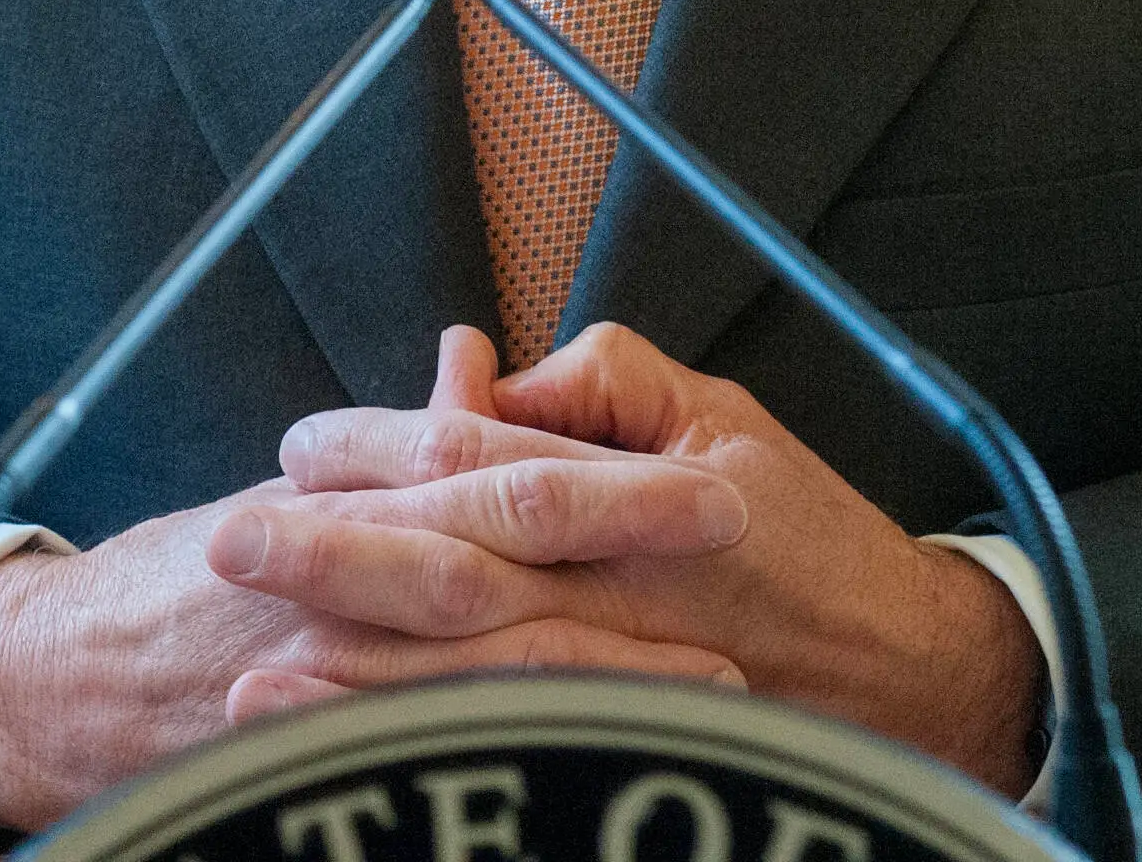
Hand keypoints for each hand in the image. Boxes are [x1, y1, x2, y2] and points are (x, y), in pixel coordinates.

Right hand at [0, 442, 751, 828]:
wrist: (58, 676)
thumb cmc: (200, 574)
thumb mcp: (298, 488)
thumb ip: (399, 438)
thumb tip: (477, 362)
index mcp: (348, 504)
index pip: (499, 481)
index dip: (614, 488)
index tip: (718, 487)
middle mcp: (338, 588)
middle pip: (506, 577)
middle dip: (628, 575)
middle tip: (740, 576)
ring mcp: (324, 686)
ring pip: (480, 683)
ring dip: (603, 682)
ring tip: (716, 686)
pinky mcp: (304, 764)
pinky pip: (414, 764)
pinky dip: (504, 763)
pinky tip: (587, 772)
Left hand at [278, 324, 1044, 795]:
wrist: (912, 680)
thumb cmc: (808, 540)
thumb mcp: (725, 420)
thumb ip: (608, 385)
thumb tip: (489, 377)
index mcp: (643, 512)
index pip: (489, 471)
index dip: (384, 456)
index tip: (297, 447)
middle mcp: (624, 607)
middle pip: (457, 583)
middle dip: (336, 567)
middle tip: (229, 549)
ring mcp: (622, 700)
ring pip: (469, 692)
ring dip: (355, 691)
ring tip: (250, 689)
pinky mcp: (621, 760)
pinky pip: (513, 760)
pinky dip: (425, 760)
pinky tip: (351, 764)